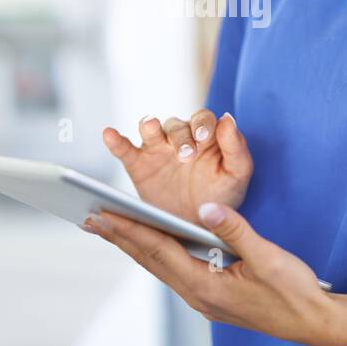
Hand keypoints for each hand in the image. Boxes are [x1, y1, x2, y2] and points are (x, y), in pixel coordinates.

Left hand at [83, 201, 338, 345]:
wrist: (314, 322)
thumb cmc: (294, 292)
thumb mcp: (267, 256)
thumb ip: (235, 230)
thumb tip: (207, 209)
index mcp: (207, 286)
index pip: (160, 251)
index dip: (129, 230)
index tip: (103, 215)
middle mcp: (199, 295)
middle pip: (151, 260)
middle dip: (120, 237)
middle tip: (90, 218)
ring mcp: (204, 298)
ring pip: (160, 266)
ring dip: (134, 245)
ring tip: (110, 227)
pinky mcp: (212, 296)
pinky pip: (175, 270)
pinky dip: (157, 253)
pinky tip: (151, 242)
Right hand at [101, 110, 251, 225]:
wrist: (198, 227)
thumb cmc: (222, 197)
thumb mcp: (237, 175)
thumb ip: (236, 148)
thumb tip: (228, 118)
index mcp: (206, 138)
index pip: (203, 119)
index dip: (202, 124)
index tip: (203, 137)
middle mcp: (180, 139)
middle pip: (176, 125)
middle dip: (180, 136)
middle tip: (185, 155)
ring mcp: (158, 151)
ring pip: (151, 129)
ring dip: (151, 126)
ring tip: (151, 128)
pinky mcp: (138, 165)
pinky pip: (125, 149)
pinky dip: (115, 140)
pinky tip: (109, 134)